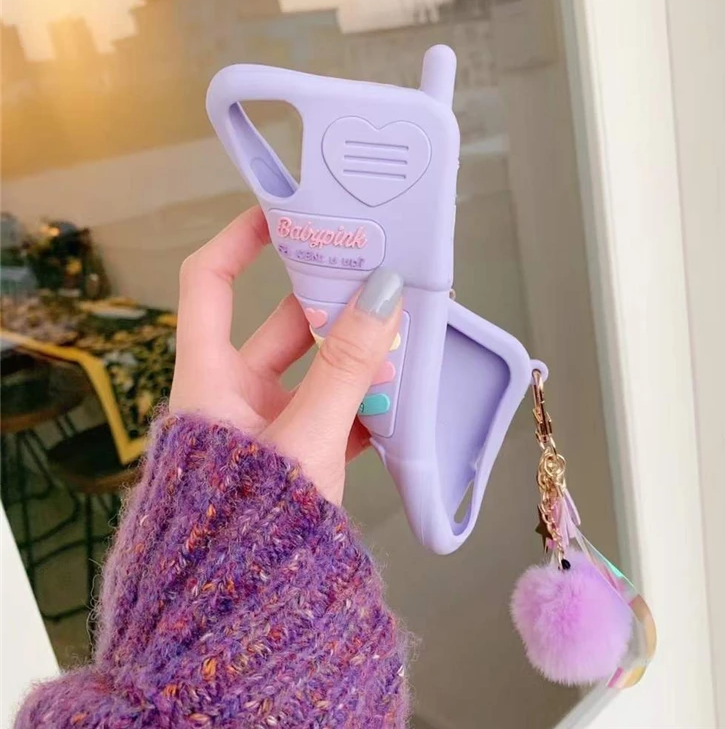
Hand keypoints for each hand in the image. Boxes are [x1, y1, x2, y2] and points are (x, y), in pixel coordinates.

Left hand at [169, 206, 402, 503]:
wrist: (240, 620)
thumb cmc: (248, 526)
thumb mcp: (304, 438)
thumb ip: (346, 368)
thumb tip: (382, 294)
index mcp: (209, 378)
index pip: (208, 283)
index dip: (241, 241)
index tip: (286, 216)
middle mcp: (232, 396)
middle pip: (282, 327)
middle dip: (332, 308)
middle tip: (380, 284)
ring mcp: (265, 429)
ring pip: (316, 375)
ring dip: (359, 362)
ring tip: (405, 343)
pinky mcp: (295, 460)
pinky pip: (334, 417)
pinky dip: (365, 409)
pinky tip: (401, 406)